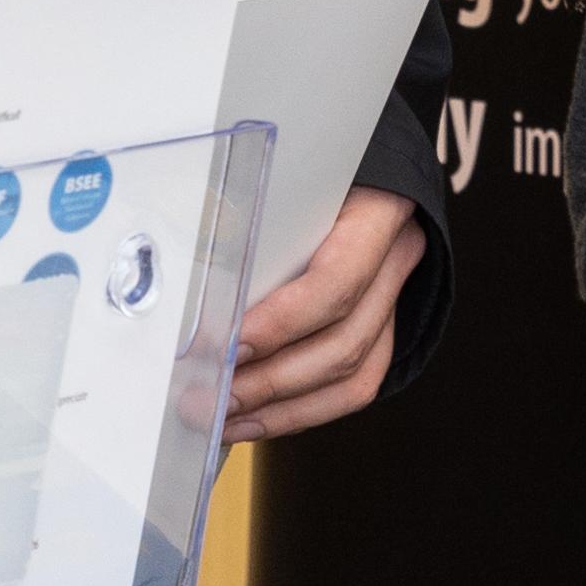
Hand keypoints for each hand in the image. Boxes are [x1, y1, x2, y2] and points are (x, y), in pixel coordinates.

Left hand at [220, 189, 419, 440]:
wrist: (363, 166)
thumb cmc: (311, 167)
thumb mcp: (282, 179)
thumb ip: (248, 220)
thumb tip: (188, 289)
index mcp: (377, 211)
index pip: (336, 282)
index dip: (281, 323)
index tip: (226, 345)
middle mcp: (397, 258)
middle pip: (343, 342)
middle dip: (269, 381)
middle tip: (208, 397)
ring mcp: (396, 297)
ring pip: (353, 375)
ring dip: (282, 408)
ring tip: (224, 419)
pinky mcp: (383, 327)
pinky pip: (353, 387)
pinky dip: (302, 411)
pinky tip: (255, 420)